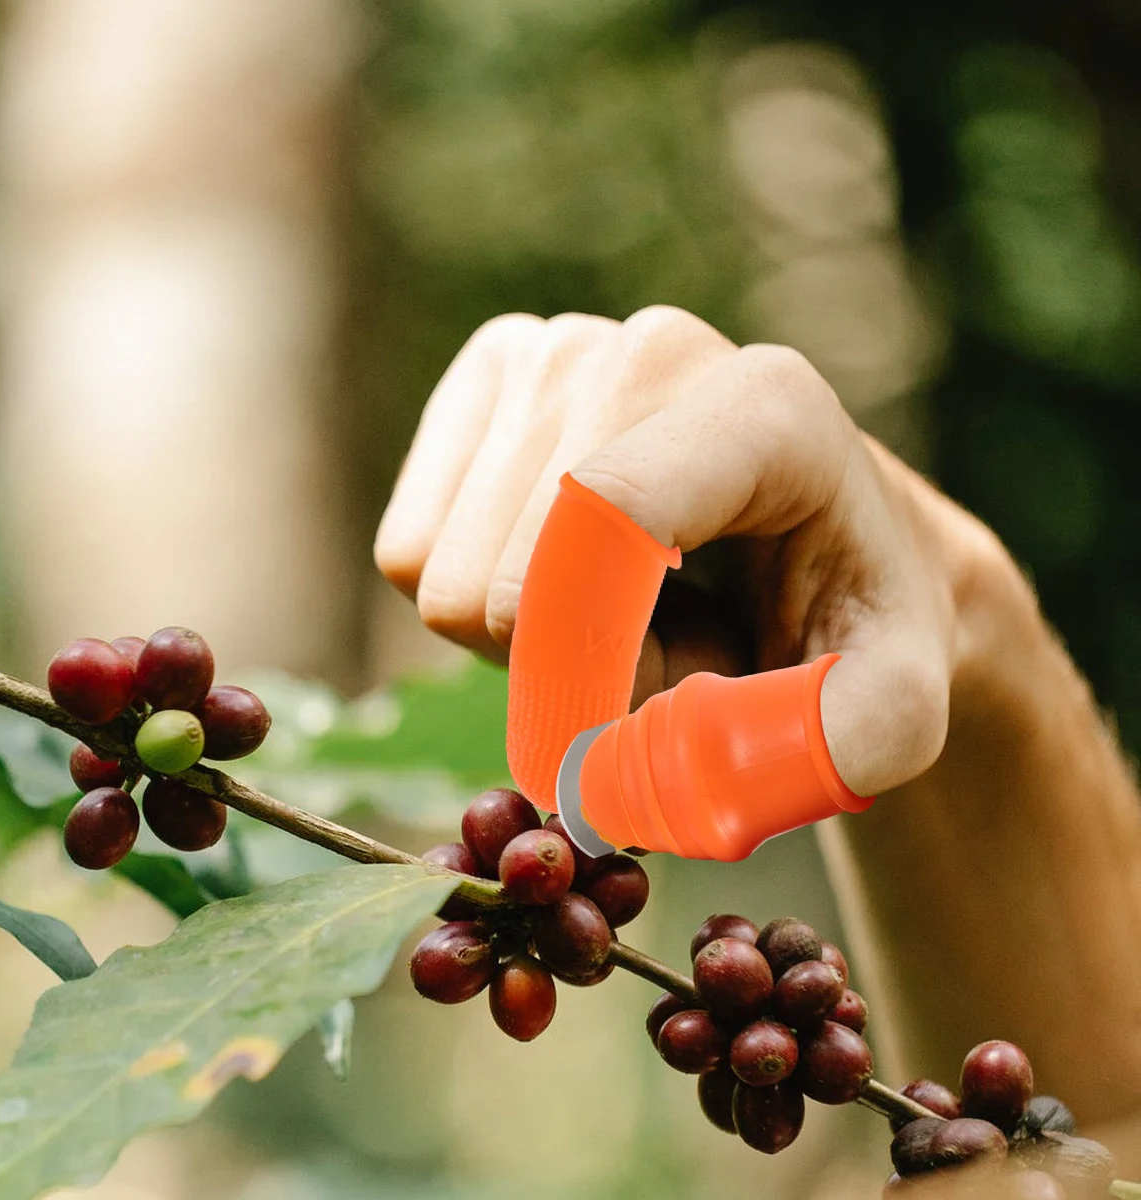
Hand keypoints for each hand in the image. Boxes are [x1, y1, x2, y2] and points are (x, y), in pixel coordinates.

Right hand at [373, 307, 983, 799]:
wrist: (825, 562)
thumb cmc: (848, 639)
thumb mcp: (893, 714)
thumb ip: (827, 744)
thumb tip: (656, 754)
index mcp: (764, 407)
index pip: (601, 518)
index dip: (575, 662)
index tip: (608, 747)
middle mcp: (648, 350)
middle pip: (499, 577)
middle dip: (564, 671)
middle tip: (664, 664)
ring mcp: (552, 352)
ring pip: (436, 574)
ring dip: (520, 646)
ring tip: (625, 620)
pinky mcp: (482, 382)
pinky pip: (402, 553)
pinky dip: (470, 606)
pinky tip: (563, 581)